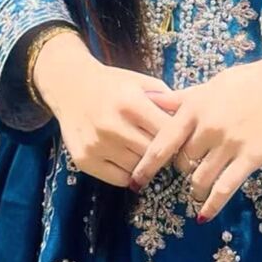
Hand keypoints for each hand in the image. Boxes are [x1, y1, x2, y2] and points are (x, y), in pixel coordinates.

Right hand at [33, 30, 181, 187]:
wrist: (70, 86)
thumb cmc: (113, 84)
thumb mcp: (141, 83)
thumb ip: (167, 100)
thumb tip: (191, 122)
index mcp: (130, 103)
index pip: (167, 131)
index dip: (179, 137)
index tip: (184, 139)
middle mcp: (112, 126)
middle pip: (153, 153)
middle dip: (164, 152)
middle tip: (167, 149)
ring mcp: (96, 145)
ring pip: (137, 168)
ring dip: (146, 164)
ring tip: (146, 151)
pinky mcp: (84, 160)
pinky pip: (119, 178)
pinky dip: (129, 174)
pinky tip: (129, 159)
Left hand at [130, 44, 261, 220]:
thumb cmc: (253, 79)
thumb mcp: (214, 84)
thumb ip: (183, 97)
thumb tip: (151, 99)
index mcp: (196, 105)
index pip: (162, 140)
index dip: (147, 164)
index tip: (135, 181)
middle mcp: (208, 126)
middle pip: (182, 162)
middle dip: (180, 171)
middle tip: (182, 175)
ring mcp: (229, 143)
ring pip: (200, 178)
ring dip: (195, 189)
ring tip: (195, 192)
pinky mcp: (250, 157)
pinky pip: (225, 188)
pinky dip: (211, 204)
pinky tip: (204, 214)